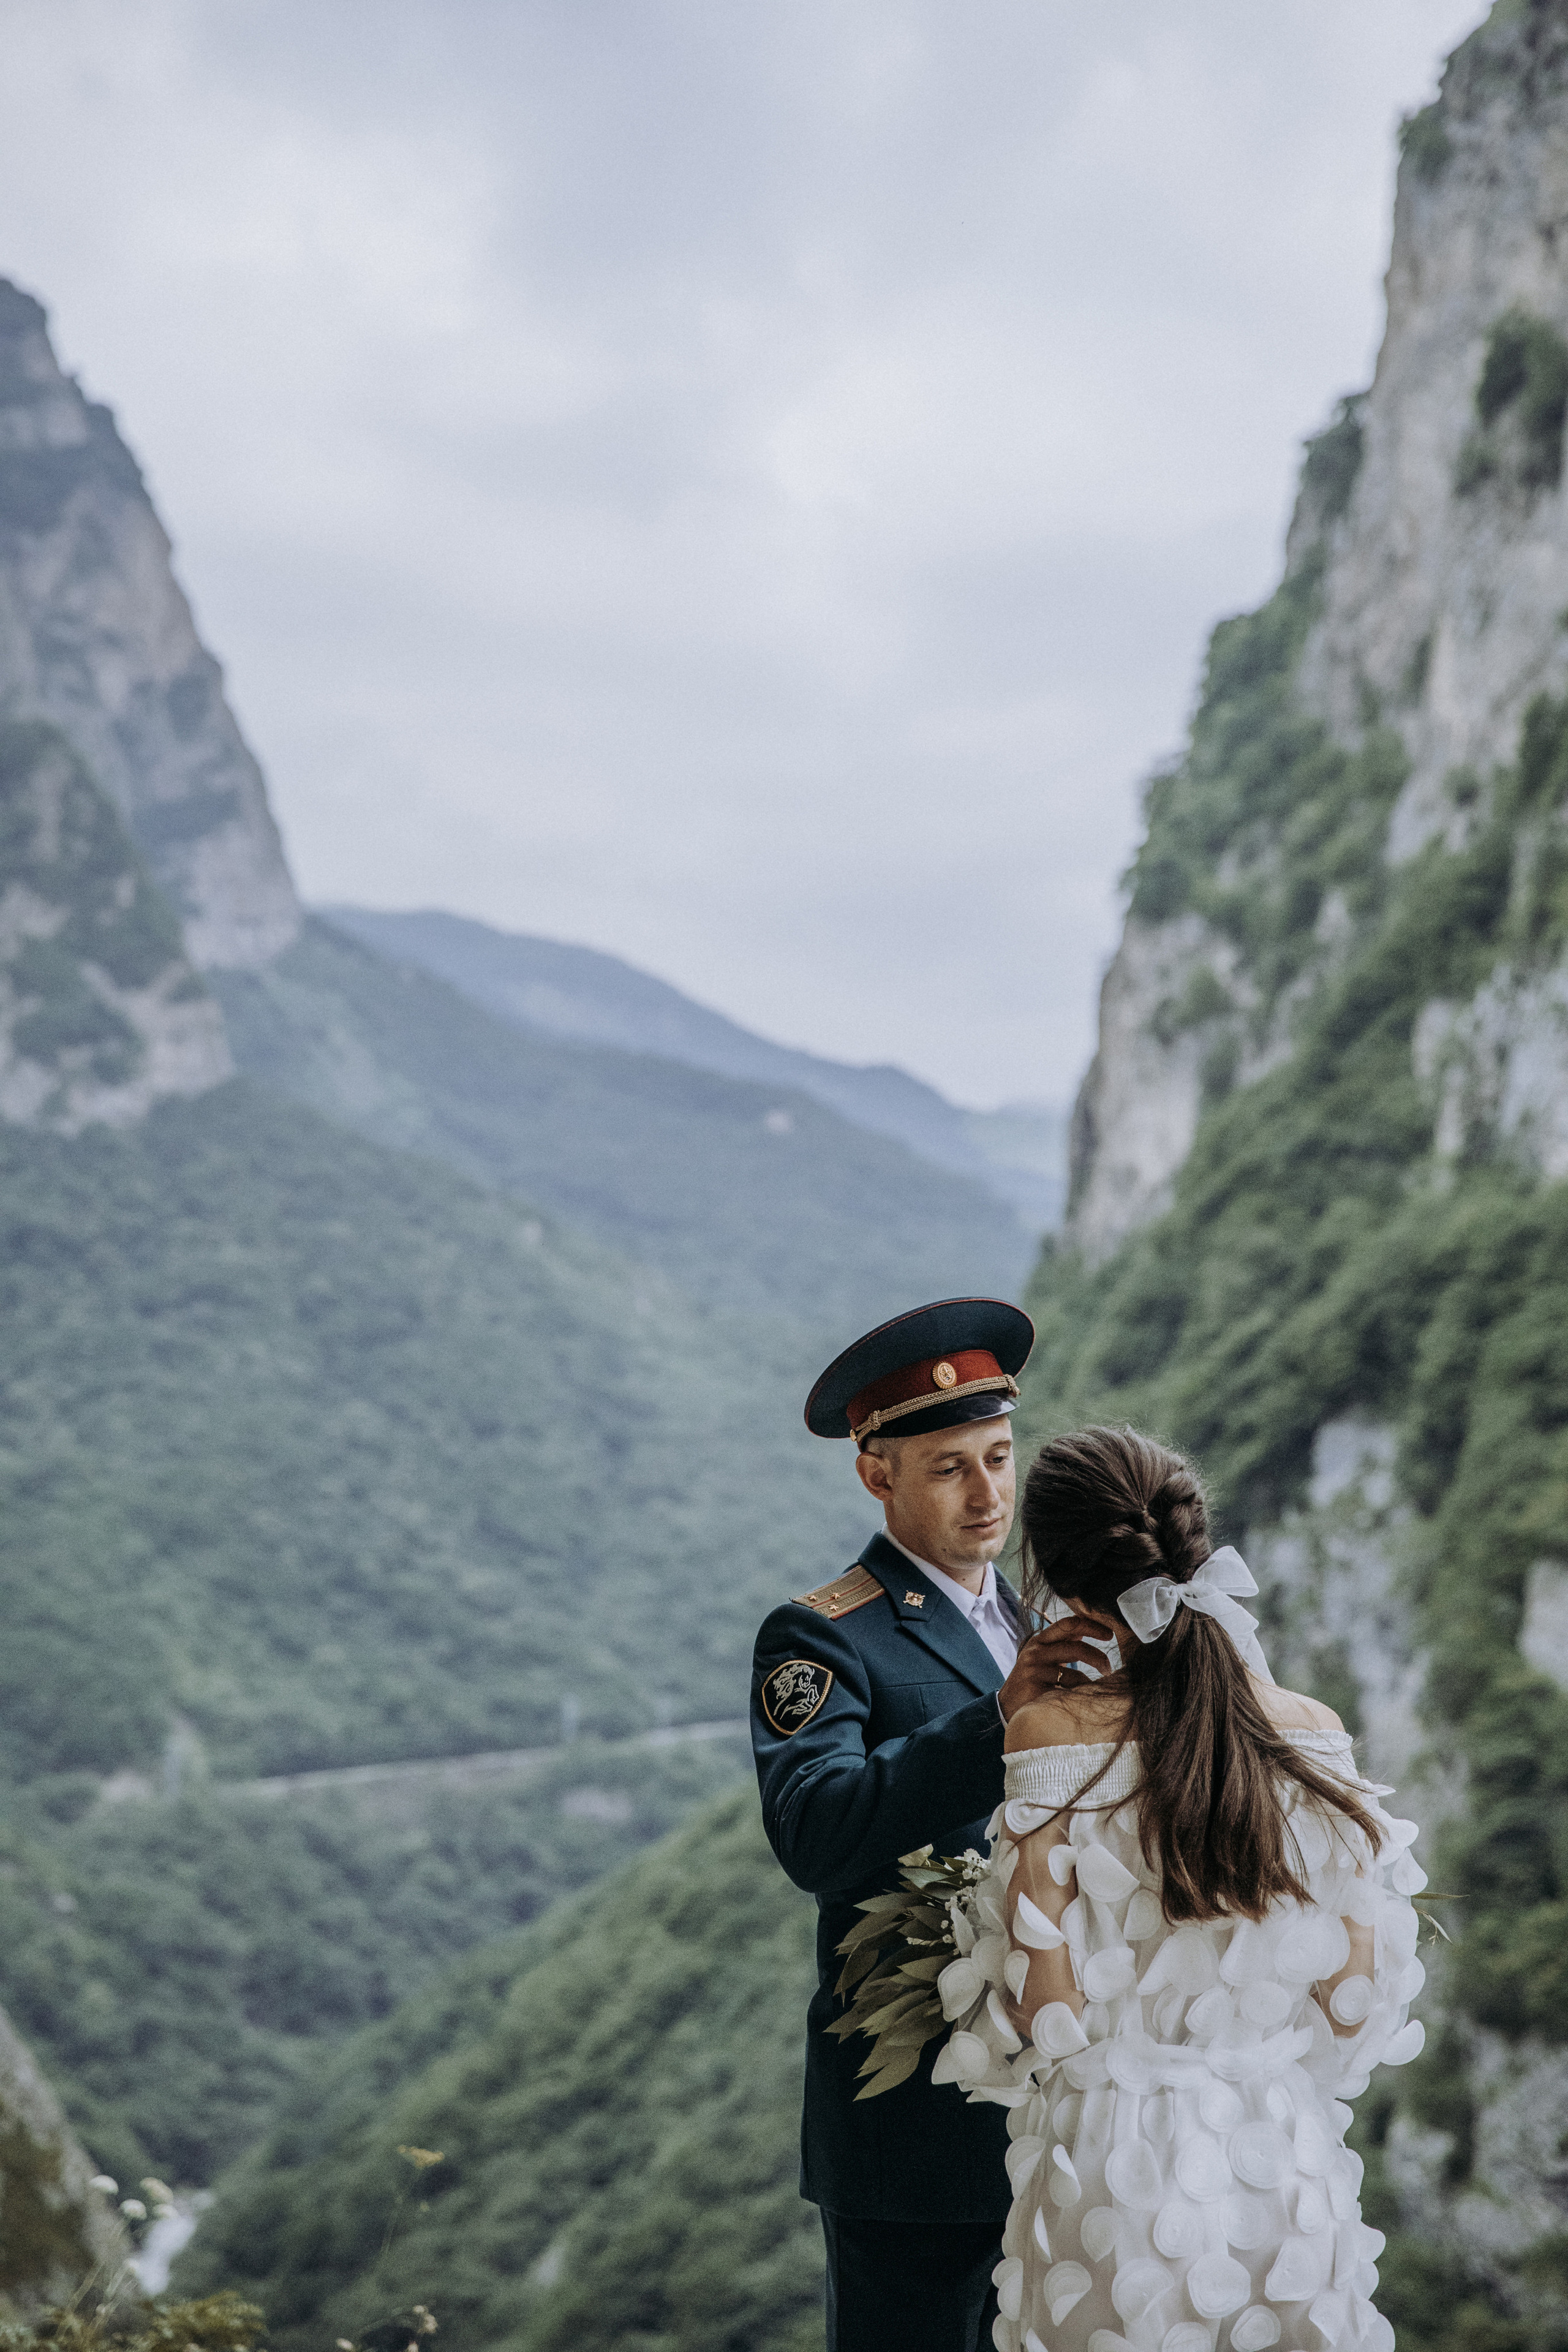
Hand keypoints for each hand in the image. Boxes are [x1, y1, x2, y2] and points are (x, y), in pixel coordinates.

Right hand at [999, 1612, 1120, 1720]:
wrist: (1008, 1705)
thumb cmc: (1032, 1680)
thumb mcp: (1043, 1656)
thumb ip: (1062, 1643)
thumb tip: (1084, 1630)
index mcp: (1040, 1640)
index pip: (1069, 1624)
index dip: (1092, 1626)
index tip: (1109, 1634)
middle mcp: (1036, 1651)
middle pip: (1075, 1647)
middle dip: (1097, 1656)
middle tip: (1108, 1667)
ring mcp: (1035, 1669)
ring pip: (1073, 1672)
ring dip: (1091, 1681)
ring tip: (1097, 1687)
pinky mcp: (1035, 1687)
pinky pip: (1066, 1689)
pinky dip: (1079, 1693)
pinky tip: (1082, 1698)